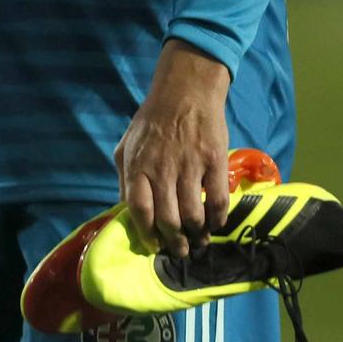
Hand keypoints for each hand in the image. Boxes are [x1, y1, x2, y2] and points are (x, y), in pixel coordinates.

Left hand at [114, 41, 231, 258]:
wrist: (186, 90)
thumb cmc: (153, 120)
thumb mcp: (126, 145)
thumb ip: (124, 178)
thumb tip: (123, 211)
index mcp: (138, 167)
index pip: (139, 211)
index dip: (147, 234)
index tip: (155, 246)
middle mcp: (162, 169)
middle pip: (168, 219)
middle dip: (175, 243)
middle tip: (181, 251)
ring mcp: (190, 165)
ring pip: (194, 215)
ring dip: (198, 235)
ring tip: (200, 241)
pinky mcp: (214, 160)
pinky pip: (218, 199)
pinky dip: (218, 218)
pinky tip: (216, 223)